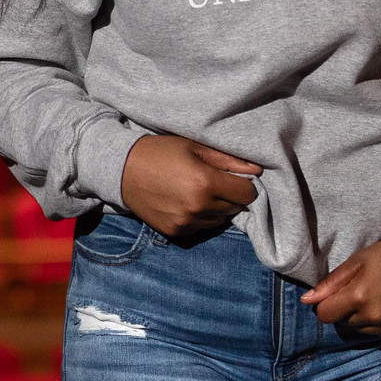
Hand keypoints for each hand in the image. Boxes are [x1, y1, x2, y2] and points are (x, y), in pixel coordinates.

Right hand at [119, 134, 262, 239]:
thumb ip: (228, 159)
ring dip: (215, 208)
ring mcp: (186, 223)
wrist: (122, 170)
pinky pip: (201, 228)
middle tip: (211, 181)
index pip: (247, 193)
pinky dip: (199, 217)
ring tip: (196, 192)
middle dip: (229, 195)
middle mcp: (198, 207)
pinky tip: (184, 202)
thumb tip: (257, 169)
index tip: (231, 176)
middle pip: (234, 208)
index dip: (243, 184)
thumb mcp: (194, 147)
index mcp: (206, 183)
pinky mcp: (176, 232)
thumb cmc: (160, 152)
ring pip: (219, 220)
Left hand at [301, 228, 380, 337]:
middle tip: (362, 288)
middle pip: (343, 323)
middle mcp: (375, 317)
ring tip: (377, 295)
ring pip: (361, 330)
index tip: (337, 292)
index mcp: (359, 297)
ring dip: (362, 318)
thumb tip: (306, 301)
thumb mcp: (357, 261)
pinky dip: (379, 323)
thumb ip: (330, 283)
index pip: (325, 315)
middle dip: (346, 309)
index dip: (327, 303)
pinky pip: (380, 334)